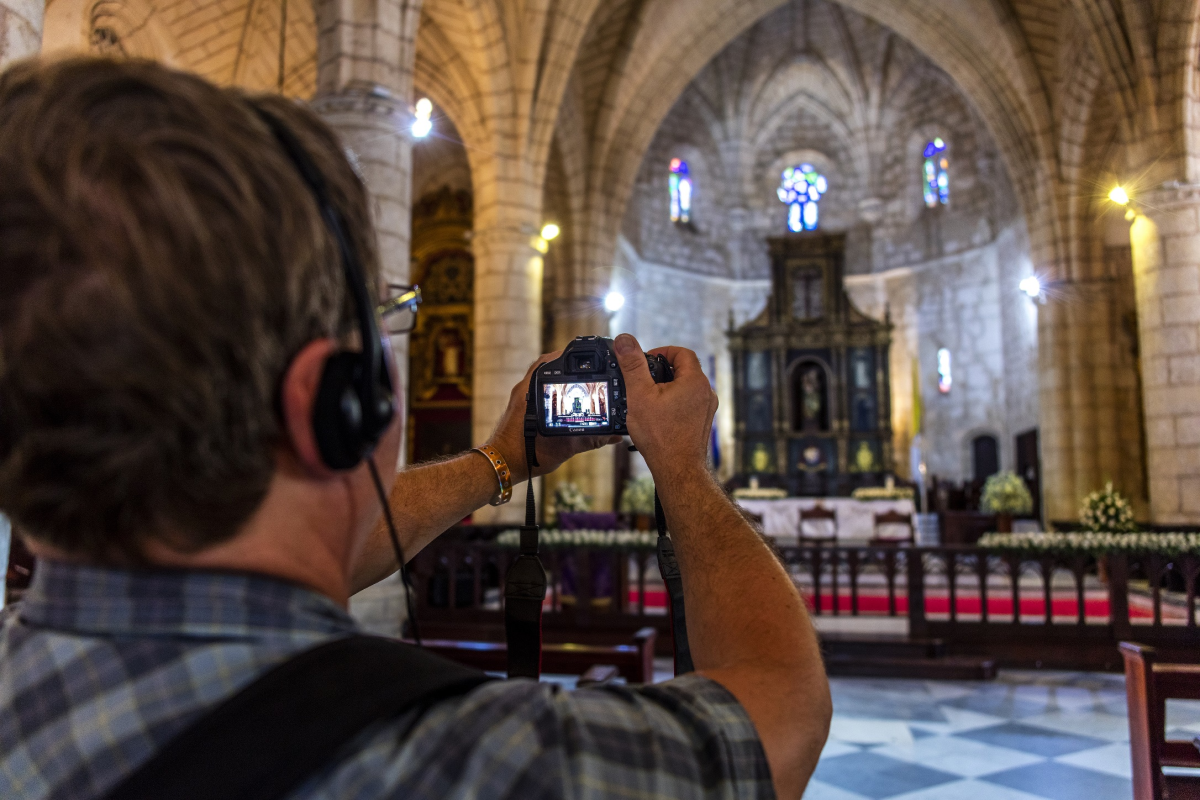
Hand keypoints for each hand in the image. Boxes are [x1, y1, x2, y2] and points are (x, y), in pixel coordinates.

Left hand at [486, 350, 622, 482]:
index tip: (582, 355)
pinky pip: (536, 389)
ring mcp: (520, 397)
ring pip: (540, 376)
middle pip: (545, 365)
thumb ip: (591, 439)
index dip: (566, 355)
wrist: (503, 464)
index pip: (548, 361)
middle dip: (565, 364)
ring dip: (556, 375)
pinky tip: (562, 397)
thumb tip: (614, 436)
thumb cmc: (526, 456)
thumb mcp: (564, 448)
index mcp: (531, 392)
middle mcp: (523, 390)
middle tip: (583, 366)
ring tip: (575, 379)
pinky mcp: (519, 406)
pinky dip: (550, 388)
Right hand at [613, 333, 716, 484]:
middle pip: (684, 370)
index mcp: (695, 381)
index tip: (646, 360)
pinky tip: (657, 416)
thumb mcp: (640, 395)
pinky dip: (673, 403)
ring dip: (668, 388)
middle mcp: (706, 393)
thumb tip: (625, 340)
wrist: (677, 469)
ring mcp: (706, 409)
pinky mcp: (702, 423)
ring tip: (647, 399)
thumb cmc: (661, 436)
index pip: (682, 353)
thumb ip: (633, 365)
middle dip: (662, 371)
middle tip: (643, 379)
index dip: (663, 351)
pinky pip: (688, 404)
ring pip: (686, 388)